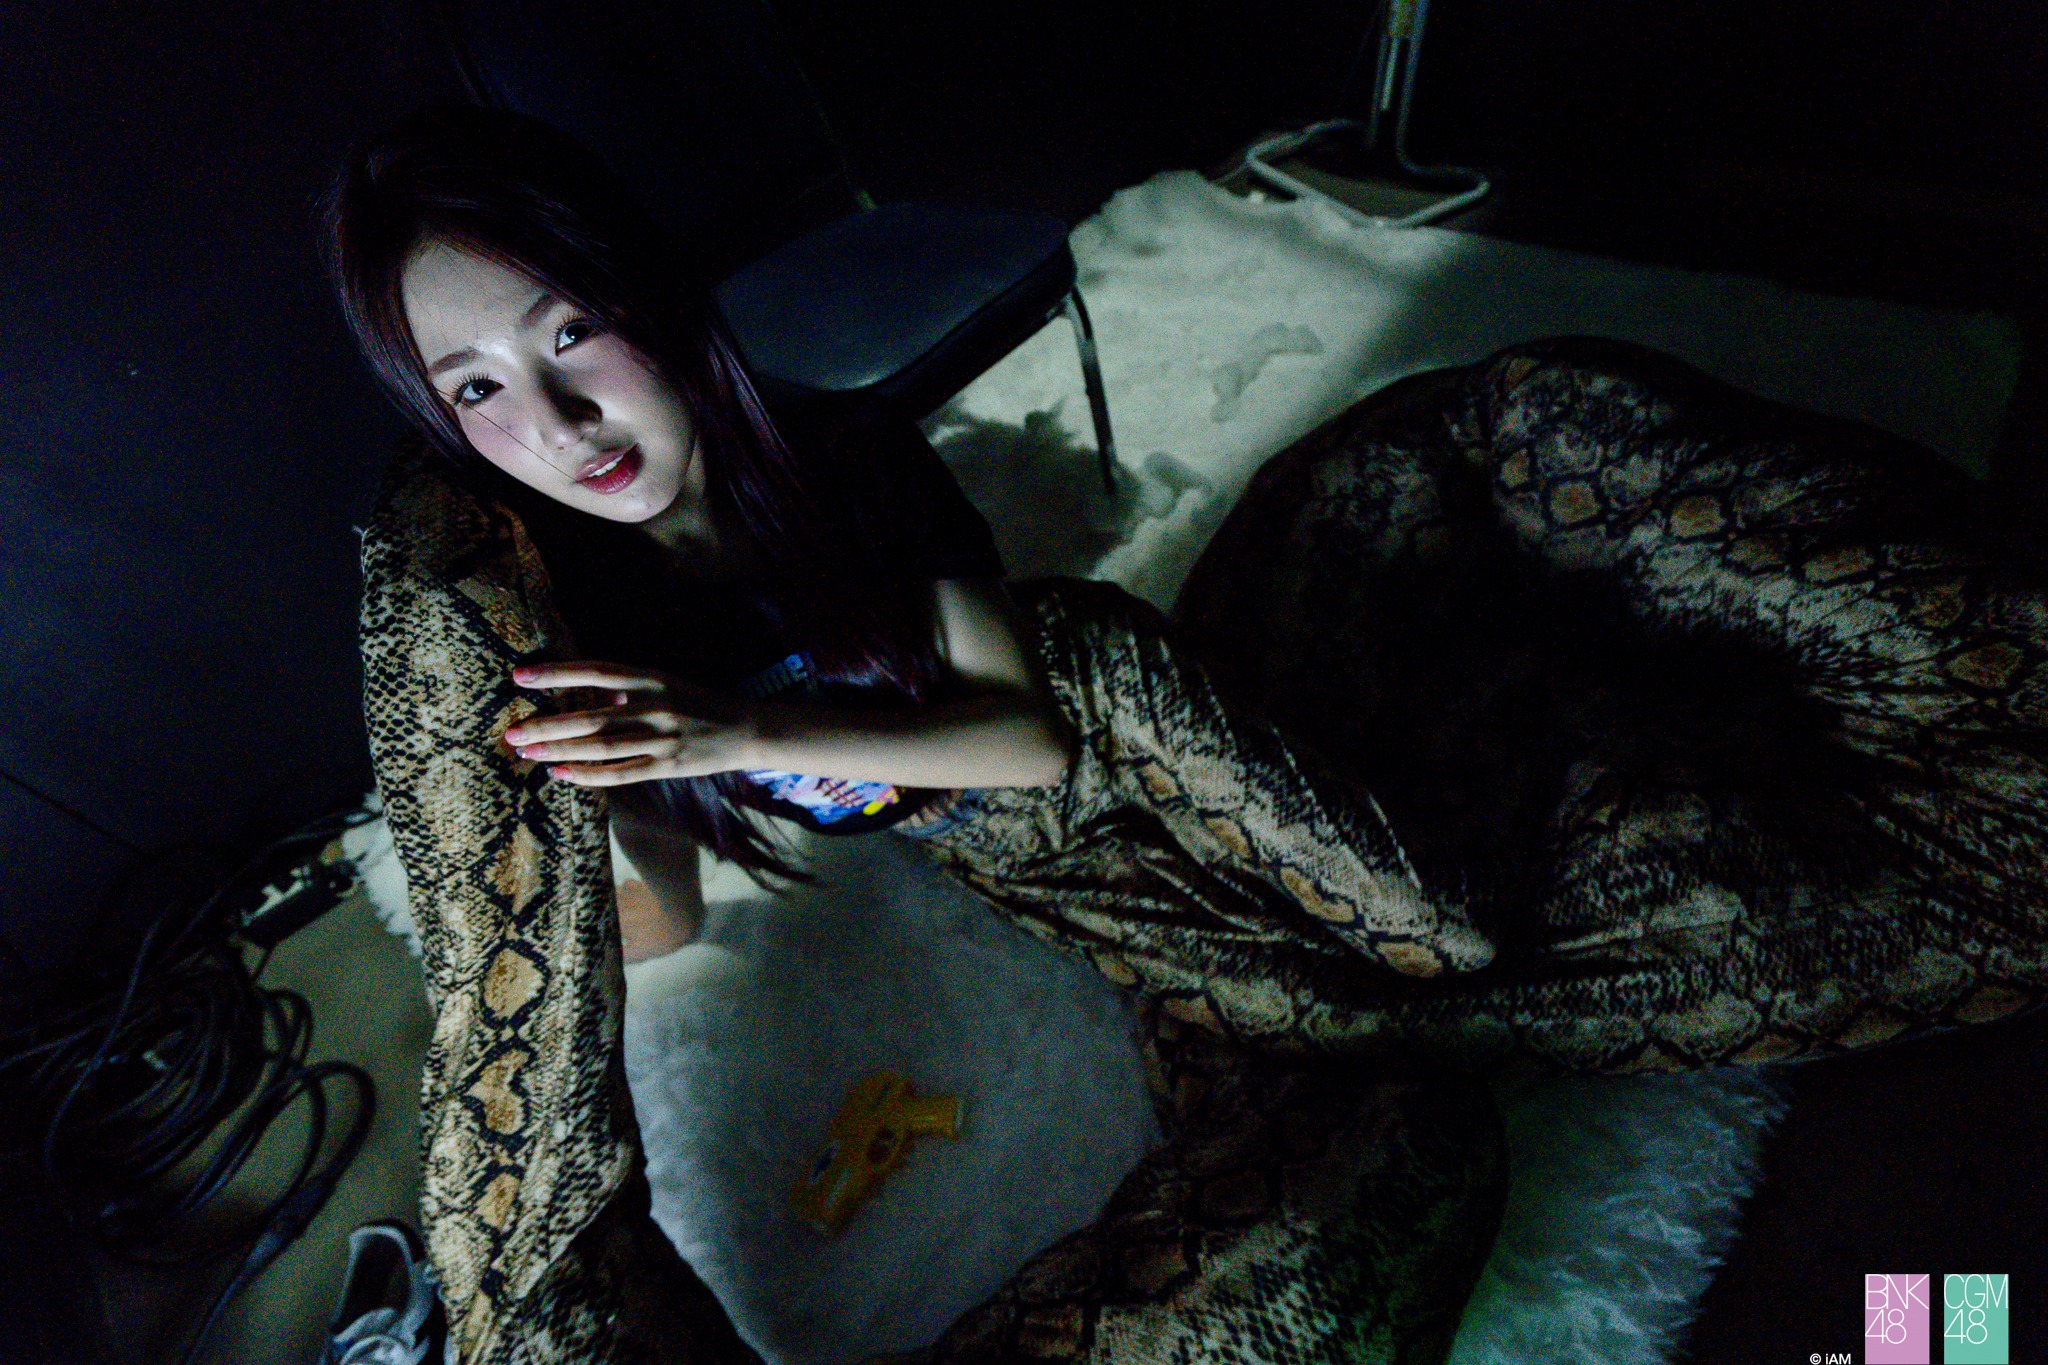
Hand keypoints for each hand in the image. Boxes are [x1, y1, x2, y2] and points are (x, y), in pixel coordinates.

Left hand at [501, 661, 756, 785]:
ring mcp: (660, 739)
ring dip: (558, 751)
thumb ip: (627, 687)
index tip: (520, 677)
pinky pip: (619, 774)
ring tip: (526, 753)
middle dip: (546, 725)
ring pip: (599, 748)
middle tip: (511, 732)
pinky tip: (561, 774)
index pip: (594, 672)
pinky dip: (587, 775)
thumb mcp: (666, 682)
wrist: (745, 730)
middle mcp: (654, 706)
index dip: (556, 674)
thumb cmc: (698, 702)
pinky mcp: (666, 766)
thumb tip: (584, 693)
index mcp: (651, 678)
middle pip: (589, 717)